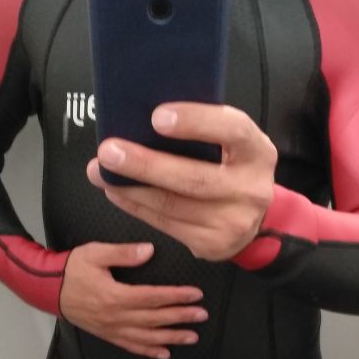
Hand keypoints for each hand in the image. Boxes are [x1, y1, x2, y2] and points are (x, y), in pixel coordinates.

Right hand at [59, 241, 207, 358]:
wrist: (47, 289)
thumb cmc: (72, 269)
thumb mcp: (95, 253)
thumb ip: (123, 253)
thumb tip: (149, 251)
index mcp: (115, 296)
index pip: (153, 297)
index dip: (176, 296)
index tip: (196, 295)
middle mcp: (116, 316)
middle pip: (155, 319)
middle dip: (181, 317)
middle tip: (202, 315)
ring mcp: (112, 329)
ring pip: (147, 337)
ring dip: (171, 337)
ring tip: (192, 337)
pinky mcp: (107, 335)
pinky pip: (131, 346)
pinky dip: (149, 352)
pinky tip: (164, 354)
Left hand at [86, 103, 276, 261]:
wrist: (253, 218)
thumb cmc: (231, 167)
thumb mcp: (231, 144)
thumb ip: (204, 129)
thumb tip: (144, 114)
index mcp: (258, 152)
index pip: (232, 129)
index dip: (196, 121)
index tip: (157, 116)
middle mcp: (251, 188)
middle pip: (194, 178)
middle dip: (146, 164)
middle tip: (109, 151)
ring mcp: (234, 222)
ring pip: (172, 205)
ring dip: (131, 188)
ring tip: (101, 172)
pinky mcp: (214, 244)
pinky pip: (166, 224)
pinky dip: (136, 207)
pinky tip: (117, 192)